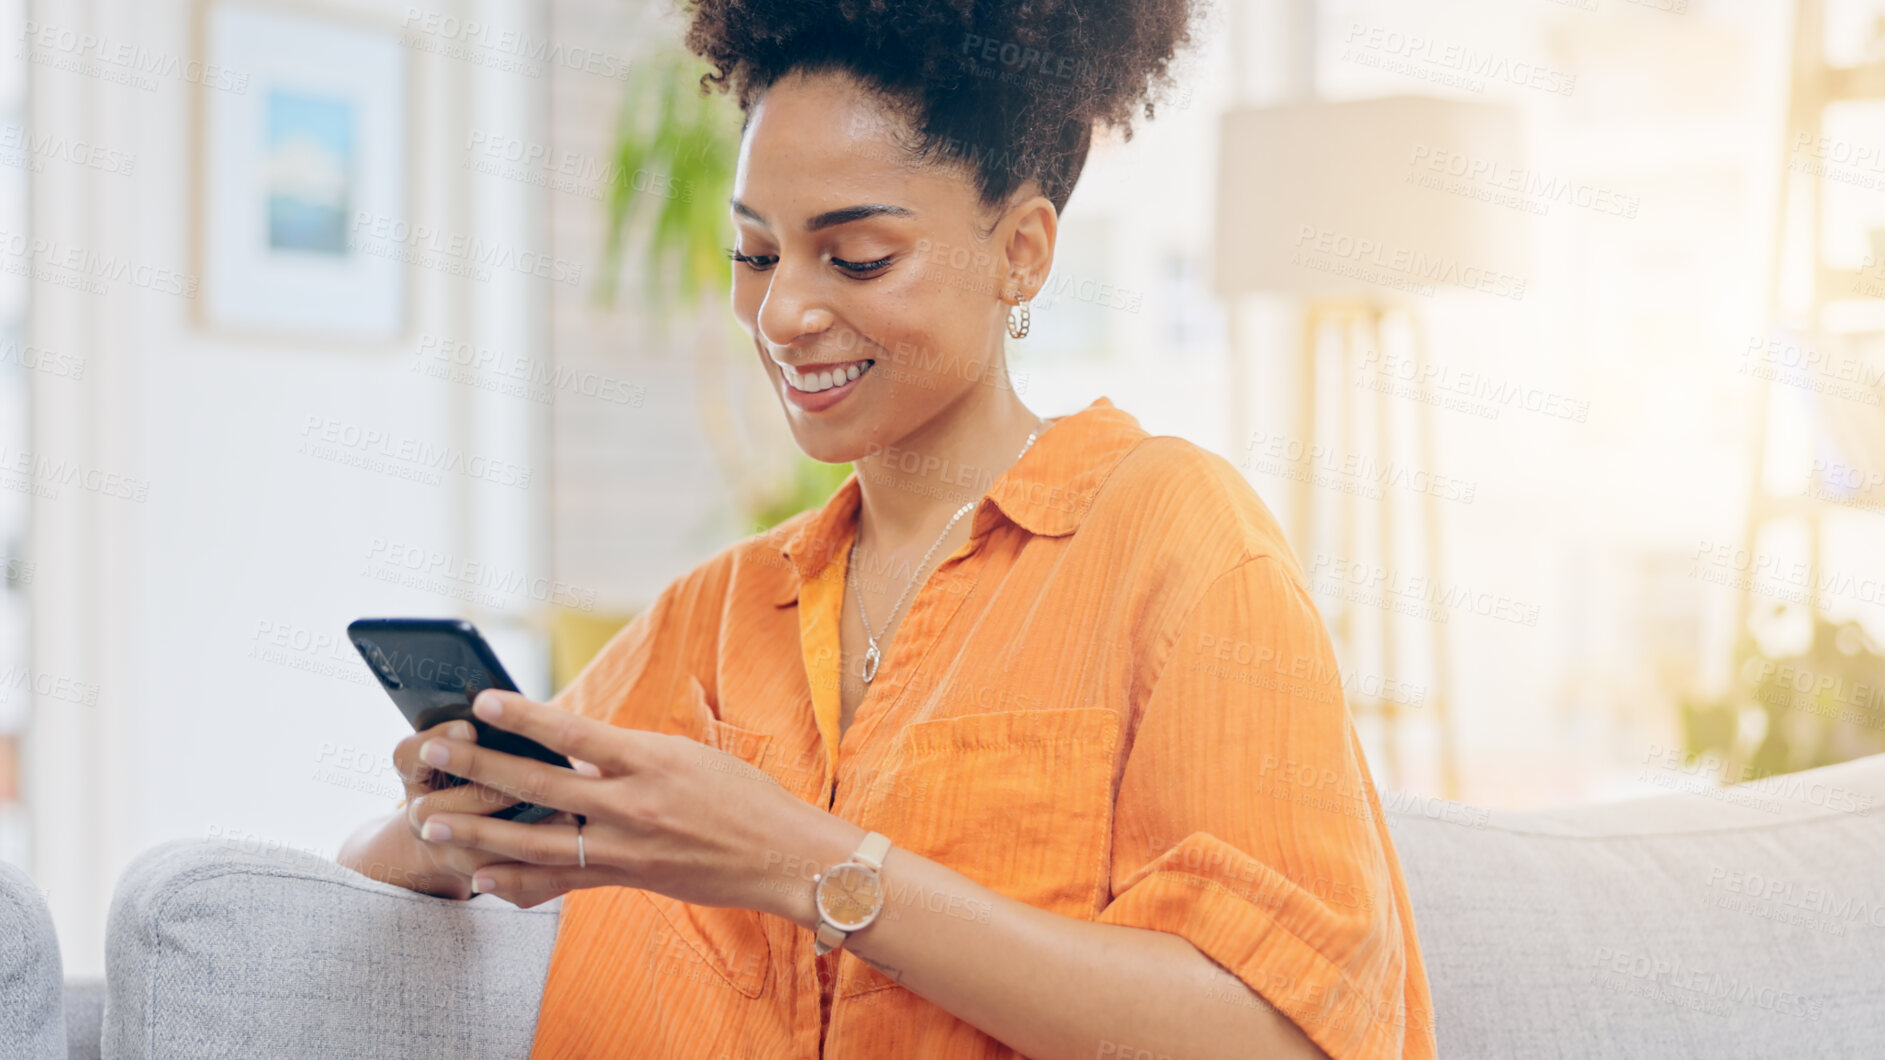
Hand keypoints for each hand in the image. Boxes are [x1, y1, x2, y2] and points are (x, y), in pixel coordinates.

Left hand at [409, 690, 850, 911]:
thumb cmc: (743, 795)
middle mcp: (632, 803)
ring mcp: (626, 846)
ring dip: (477, 832)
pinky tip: (482, 879)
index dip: (523, 715)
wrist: (785, 855)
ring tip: (430, 823)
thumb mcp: (687, 756)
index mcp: (649, 759)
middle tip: (431, 752)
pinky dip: (518, 881)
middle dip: (478, 769)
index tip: (482, 699)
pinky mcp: (628, 879)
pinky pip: (561, 881)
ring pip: (534, 840)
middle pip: (537, 784)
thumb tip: (573, 747)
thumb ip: (628, 754)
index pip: (573, 732)